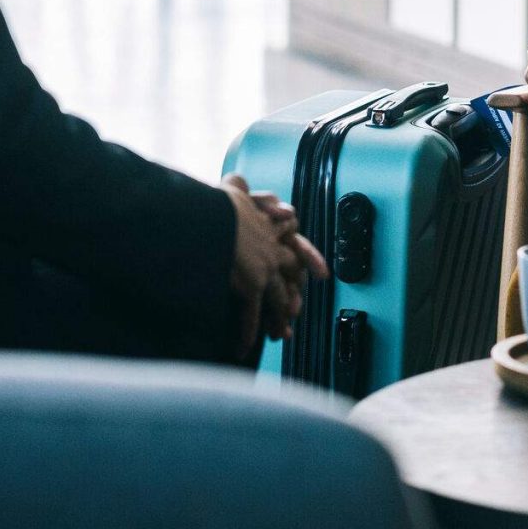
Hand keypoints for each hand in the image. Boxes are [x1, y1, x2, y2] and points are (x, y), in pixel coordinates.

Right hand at [224, 174, 327, 359]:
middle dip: (292, 296)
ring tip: (278, 336)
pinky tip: (244, 348)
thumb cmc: (213, 201)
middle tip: (294, 314)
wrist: (208, 214)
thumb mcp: (228, 190)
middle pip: (290, 277)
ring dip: (276, 320)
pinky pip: (253, 316)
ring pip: (277, 300)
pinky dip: (248, 334)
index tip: (319, 274)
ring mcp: (265, 269)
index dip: (307, 259)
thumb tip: (237, 180)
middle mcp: (273, 249)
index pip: (294, 245)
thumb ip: (236, 188)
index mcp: (269, 228)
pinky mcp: (252, 286)